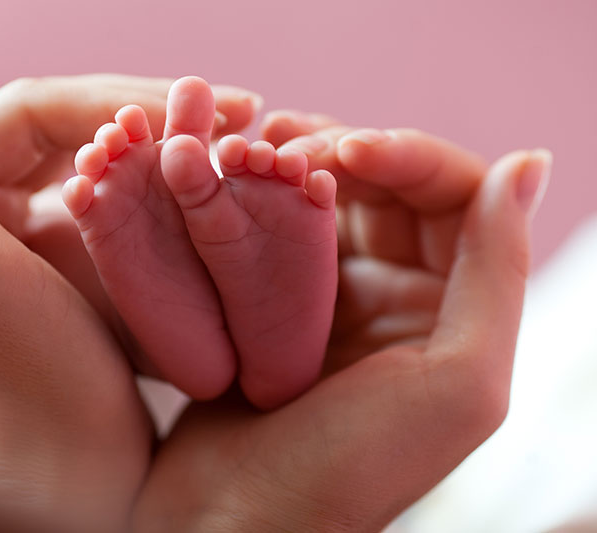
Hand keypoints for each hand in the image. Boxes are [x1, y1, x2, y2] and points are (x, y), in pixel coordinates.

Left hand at [0, 64, 253, 530]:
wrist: (75, 466)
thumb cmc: (35, 387)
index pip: (31, 111)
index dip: (115, 99)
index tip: (195, 105)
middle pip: (66, 127)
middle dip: (151, 112)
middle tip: (239, 108)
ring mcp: (12, 225)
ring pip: (96, 154)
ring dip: (165, 140)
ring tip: (235, 132)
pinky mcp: (55, 250)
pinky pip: (113, 192)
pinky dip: (164, 180)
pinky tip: (211, 173)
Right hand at [129, 114, 550, 530]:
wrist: (233, 523)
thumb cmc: (350, 471)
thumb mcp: (458, 382)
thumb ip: (498, 274)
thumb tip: (527, 165)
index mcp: (454, 313)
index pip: (453, 197)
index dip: (406, 156)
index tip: (344, 149)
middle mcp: (399, 300)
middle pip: (387, 188)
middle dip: (344, 148)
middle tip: (287, 139)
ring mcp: (332, 301)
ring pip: (328, 204)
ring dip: (298, 166)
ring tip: (257, 143)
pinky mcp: (271, 307)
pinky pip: (275, 235)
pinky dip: (258, 201)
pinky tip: (231, 180)